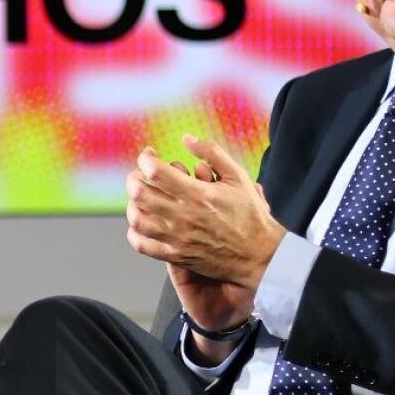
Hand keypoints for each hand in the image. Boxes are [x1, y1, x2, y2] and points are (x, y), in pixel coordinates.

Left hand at [125, 133, 285, 294]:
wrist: (261, 256)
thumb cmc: (251, 216)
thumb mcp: (238, 177)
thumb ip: (212, 153)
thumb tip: (186, 138)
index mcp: (198, 194)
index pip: (155, 171)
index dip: (145, 159)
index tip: (149, 156)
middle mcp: (184, 216)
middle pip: (140, 193)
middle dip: (134, 178)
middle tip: (140, 175)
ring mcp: (178, 238)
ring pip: (137, 219)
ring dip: (133, 204)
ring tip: (141, 198)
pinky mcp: (176, 256)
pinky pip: (142, 245)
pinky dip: (134, 232)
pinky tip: (143, 223)